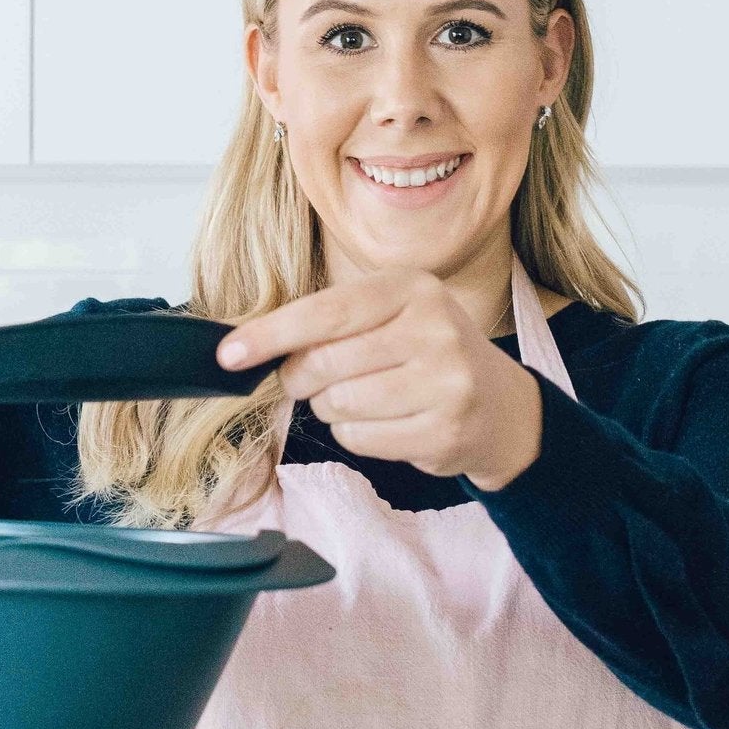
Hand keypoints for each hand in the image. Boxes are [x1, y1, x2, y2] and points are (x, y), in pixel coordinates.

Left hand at [215, 267, 542, 489]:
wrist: (499, 406)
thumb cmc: (423, 355)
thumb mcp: (388, 317)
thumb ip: (327, 324)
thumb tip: (249, 348)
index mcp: (411, 289)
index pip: (325, 311)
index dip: (270, 334)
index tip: (229, 355)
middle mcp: (434, 328)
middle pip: (324, 363)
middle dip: (300, 379)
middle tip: (309, 382)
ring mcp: (446, 381)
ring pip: (339, 405)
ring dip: (330, 409)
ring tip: (362, 399)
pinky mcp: (445, 430)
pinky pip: (361, 439)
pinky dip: (355, 435)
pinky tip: (386, 422)